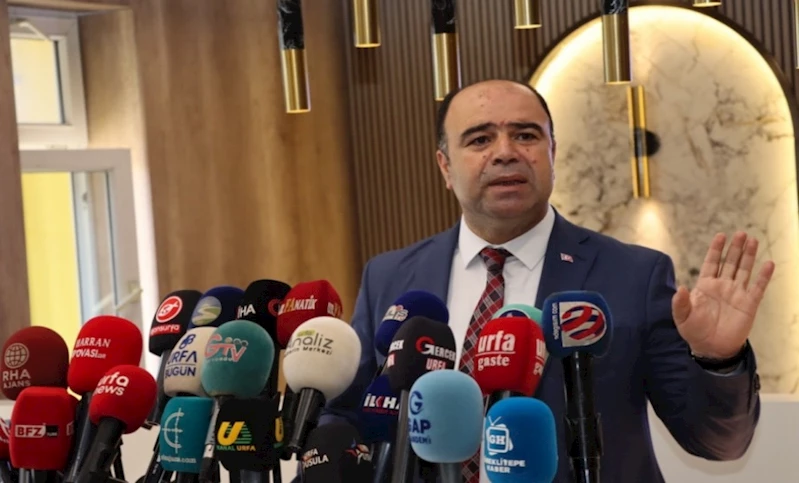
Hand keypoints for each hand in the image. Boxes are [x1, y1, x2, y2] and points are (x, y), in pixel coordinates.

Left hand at [672, 232, 774, 358]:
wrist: (711, 348)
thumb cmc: (694, 331)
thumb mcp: (682, 317)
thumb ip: (680, 303)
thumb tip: (680, 288)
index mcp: (705, 286)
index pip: (711, 263)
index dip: (716, 250)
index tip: (721, 236)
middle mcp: (722, 286)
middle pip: (729, 262)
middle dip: (735, 248)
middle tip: (741, 234)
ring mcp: (736, 294)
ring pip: (744, 270)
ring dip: (748, 256)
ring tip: (753, 241)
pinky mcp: (749, 304)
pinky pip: (758, 287)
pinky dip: (764, 276)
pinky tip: (768, 264)